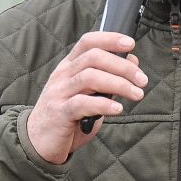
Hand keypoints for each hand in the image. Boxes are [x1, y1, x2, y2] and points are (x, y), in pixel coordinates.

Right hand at [26, 31, 147, 164]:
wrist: (38, 141)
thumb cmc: (67, 116)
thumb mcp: (88, 94)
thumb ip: (106, 79)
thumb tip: (132, 62)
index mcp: (68, 66)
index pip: (87, 42)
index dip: (109, 39)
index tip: (131, 43)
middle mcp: (62, 75)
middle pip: (93, 58)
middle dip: (122, 67)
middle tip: (142, 80)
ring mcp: (59, 93)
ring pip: (90, 77)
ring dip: (119, 84)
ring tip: (137, 94)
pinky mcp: (59, 113)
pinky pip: (82, 103)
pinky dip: (103, 104)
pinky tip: (117, 108)